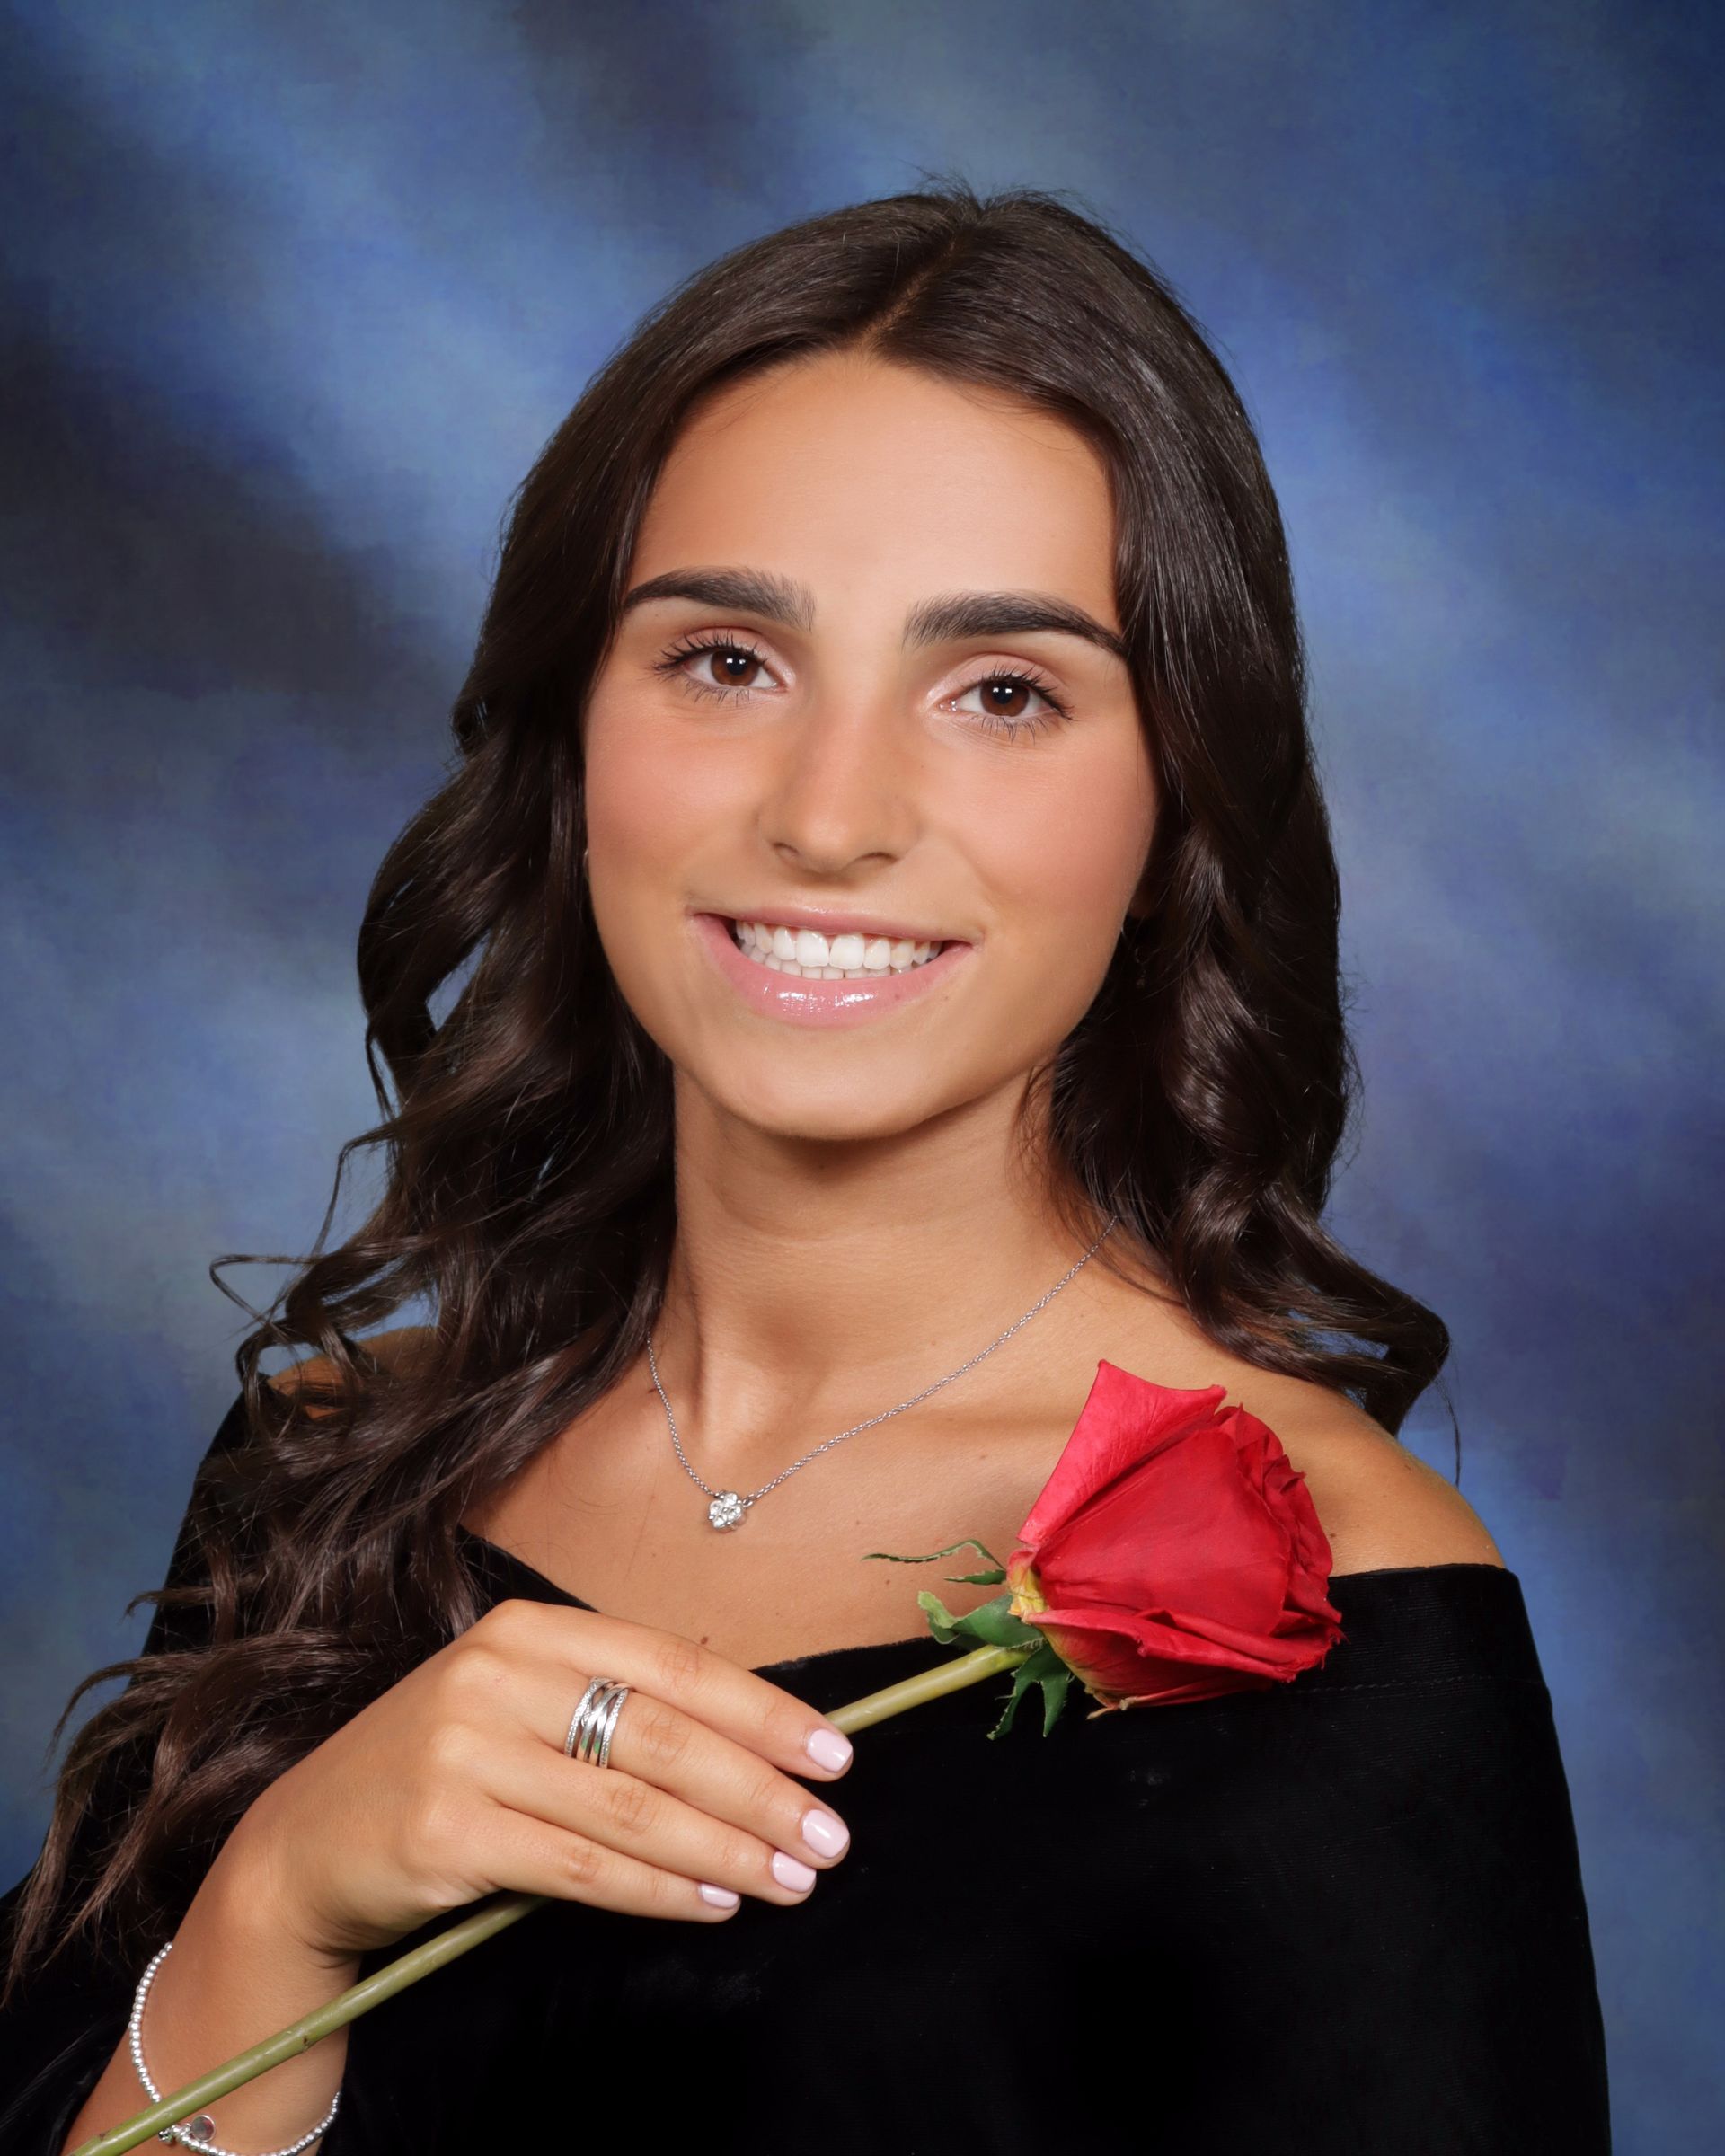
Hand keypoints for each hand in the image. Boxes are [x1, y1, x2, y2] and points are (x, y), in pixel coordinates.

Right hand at [223, 1597, 854, 1959]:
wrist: (302, 1846)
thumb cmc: (440, 1770)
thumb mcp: (517, 1706)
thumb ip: (610, 1704)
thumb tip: (752, 1738)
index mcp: (528, 1629)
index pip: (674, 1666)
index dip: (763, 1711)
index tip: (836, 1753)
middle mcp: (497, 1676)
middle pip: (663, 1735)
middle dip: (761, 1789)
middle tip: (831, 1834)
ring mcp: (466, 1752)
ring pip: (632, 1806)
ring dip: (727, 1848)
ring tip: (793, 1877)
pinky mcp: (446, 1831)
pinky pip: (582, 1866)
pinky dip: (659, 1889)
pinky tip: (714, 1902)